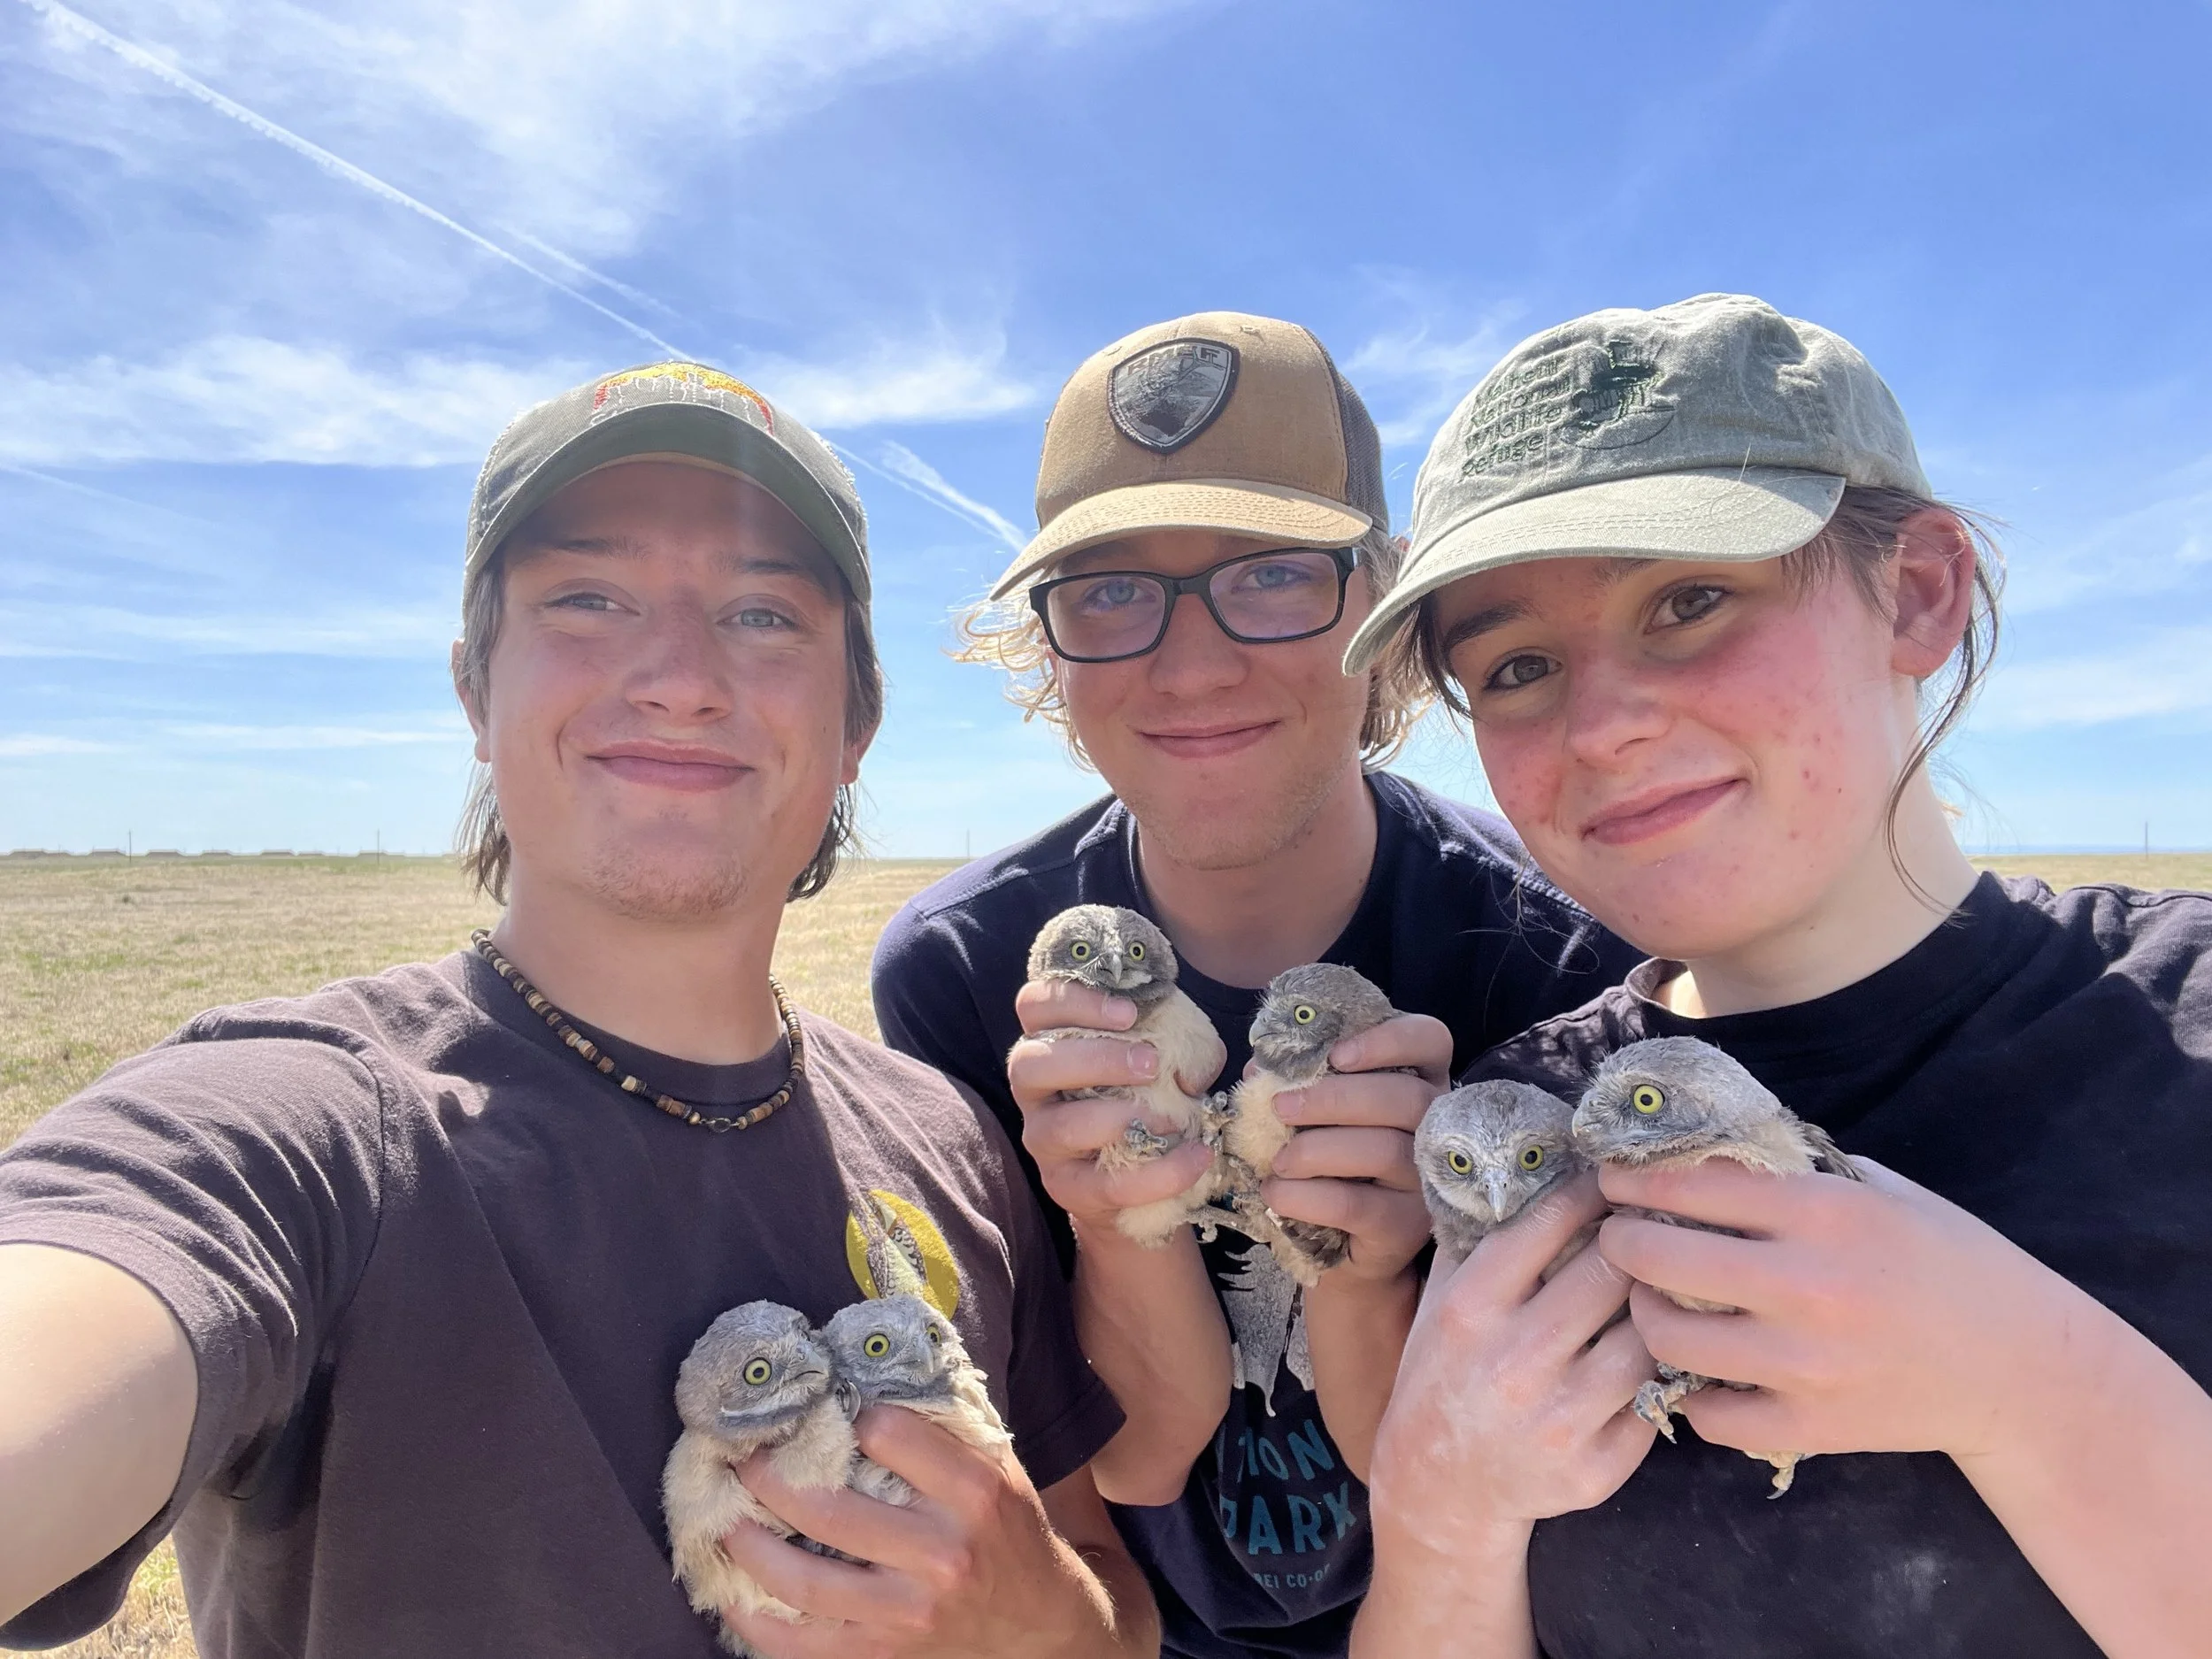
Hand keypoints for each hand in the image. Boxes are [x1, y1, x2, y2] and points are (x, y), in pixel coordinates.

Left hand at [723, 1408, 1105, 1658]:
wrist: (1039, 1626)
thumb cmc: (1008, 1533)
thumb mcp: (997, 1467)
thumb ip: (941, 1427)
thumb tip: (867, 1371)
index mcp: (974, 1493)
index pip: (887, 1434)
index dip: (847, 1416)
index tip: (823, 1413)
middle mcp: (942, 1553)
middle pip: (829, 1508)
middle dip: (768, 1477)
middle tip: (740, 1458)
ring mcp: (909, 1612)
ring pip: (805, 1579)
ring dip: (748, 1546)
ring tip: (724, 1518)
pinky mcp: (884, 1653)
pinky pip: (802, 1643)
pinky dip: (756, 1620)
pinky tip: (731, 1592)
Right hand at [1007, 978, 1211, 1229]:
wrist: (1140, 1175)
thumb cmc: (1146, 1096)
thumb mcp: (1164, 1058)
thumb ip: (1179, 1044)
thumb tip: (1188, 1070)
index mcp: (1051, 1040)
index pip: (1034, 1005)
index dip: (1073, 999)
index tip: (1130, 1011)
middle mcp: (1034, 1089)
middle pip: (1030, 1063)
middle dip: (1095, 1058)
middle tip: (1151, 1062)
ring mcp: (1043, 1139)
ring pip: (1062, 1126)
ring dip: (1121, 1117)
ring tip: (1172, 1119)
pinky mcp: (1067, 1186)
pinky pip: (1105, 1183)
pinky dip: (1159, 1172)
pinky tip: (1197, 1157)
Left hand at [1265, 1012, 1449, 1282]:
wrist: (1339, 1245)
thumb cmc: (1329, 1163)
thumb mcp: (1317, 1116)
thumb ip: (1296, 1083)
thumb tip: (1258, 1071)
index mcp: (1419, 1082)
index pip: (1429, 1041)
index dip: (1388, 1040)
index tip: (1336, 1055)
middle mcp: (1435, 1129)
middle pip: (1405, 1097)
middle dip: (1335, 1098)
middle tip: (1280, 1107)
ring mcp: (1426, 1181)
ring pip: (1384, 1151)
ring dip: (1316, 1149)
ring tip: (1277, 1160)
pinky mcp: (1406, 1227)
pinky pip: (1356, 1204)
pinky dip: (1306, 1195)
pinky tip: (1277, 1193)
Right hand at [1367, 1172, 1656, 1545]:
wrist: (1440, 1484)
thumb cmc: (1444, 1371)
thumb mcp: (1442, 1298)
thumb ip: (1482, 1237)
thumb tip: (1535, 1157)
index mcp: (1470, 1309)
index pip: (1549, 1222)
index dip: (1592, 1191)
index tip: (1616, 1176)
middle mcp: (1512, 1363)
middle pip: (1612, 1271)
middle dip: (1640, 1242)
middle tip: (1661, 1224)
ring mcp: (1557, 1421)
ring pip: (1645, 1337)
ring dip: (1658, 1306)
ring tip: (1672, 1286)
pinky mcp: (1595, 1470)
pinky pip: (1655, 1401)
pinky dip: (1662, 1373)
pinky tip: (1660, 1353)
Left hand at [1597, 1156, 2086, 1464]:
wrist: (2020, 1367)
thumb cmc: (1948, 1261)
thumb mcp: (1879, 1190)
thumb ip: (1795, 1173)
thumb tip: (1700, 1149)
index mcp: (1824, 1212)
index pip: (1689, 1184)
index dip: (1631, 1178)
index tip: (1606, 1177)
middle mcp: (1806, 1285)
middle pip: (1656, 1258)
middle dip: (1620, 1243)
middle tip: (1616, 1238)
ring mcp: (1804, 1363)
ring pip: (1666, 1336)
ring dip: (1643, 1314)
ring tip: (1650, 1300)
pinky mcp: (1809, 1425)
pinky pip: (1706, 1413)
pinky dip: (1690, 1391)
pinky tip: (1698, 1369)